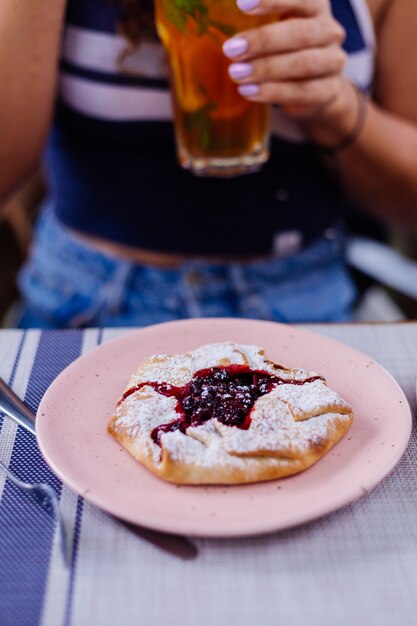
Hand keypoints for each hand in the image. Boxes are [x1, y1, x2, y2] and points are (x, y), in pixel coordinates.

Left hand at [223, 0, 349, 119]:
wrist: (319, 88)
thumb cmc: (289, 49)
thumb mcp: (277, 25)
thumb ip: (259, 14)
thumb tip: (220, 8)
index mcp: (315, 6)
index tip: (241, 4)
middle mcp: (329, 30)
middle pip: (299, 33)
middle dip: (262, 40)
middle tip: (230, 49)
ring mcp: (332, 61)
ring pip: (302, 63)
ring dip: (265, 68)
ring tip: (236, 73)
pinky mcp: (328, 90)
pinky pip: (301, 91)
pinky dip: (273, 92)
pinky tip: (249, 91)